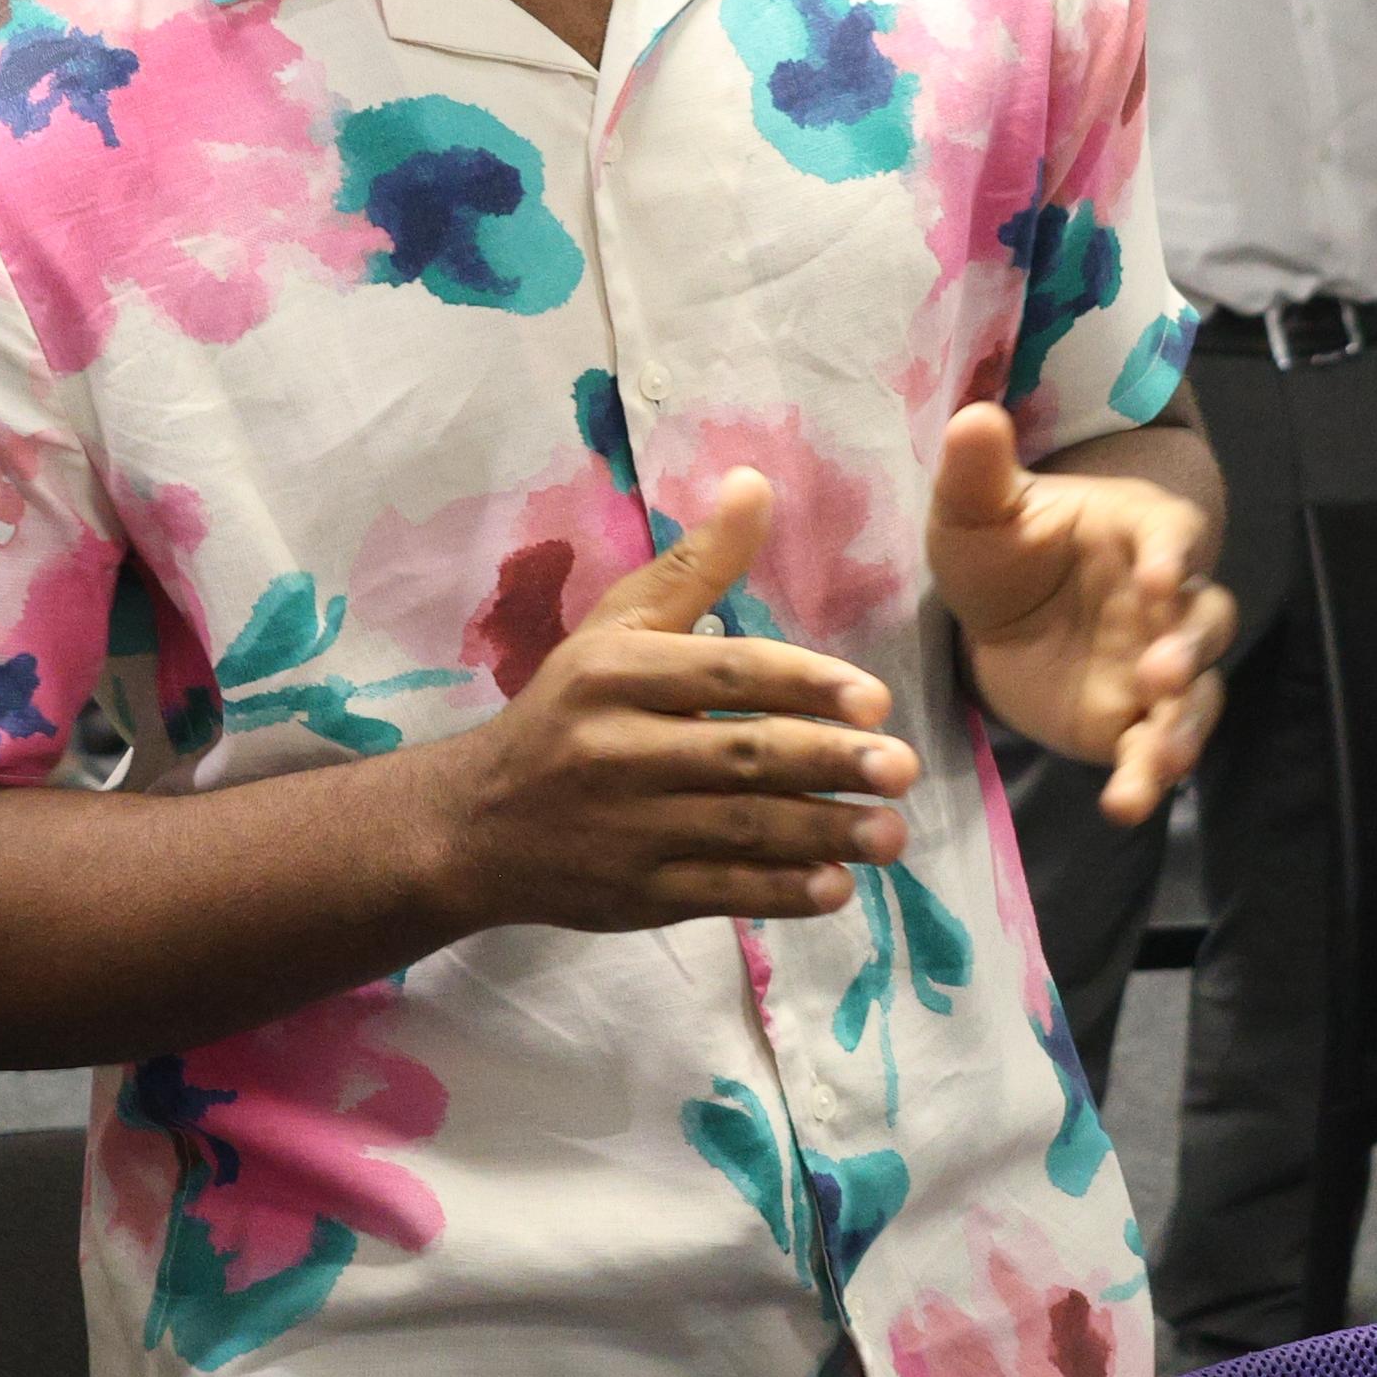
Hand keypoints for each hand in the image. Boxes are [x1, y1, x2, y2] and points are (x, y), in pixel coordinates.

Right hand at [412, 471, 922, 931]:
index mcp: (617, 674)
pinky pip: (720, 893)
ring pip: (739, 830)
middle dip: (828, 762)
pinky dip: (780, 893)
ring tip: (892, 831)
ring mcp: (627, 829)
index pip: (725, 672)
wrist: (473, 825)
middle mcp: (617, 749)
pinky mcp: (635, 895)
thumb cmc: (566, 710)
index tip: (875, 698)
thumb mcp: (617, 627)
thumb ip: (696, 564)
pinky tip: (836, 886)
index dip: (804, 684)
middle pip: (741, 754)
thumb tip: (757, 481)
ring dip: (823, 833)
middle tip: (902, 767)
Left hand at [926, 406, 1233, 824]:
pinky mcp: (1134, 721)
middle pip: (1204, 620)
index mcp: (1140, 533)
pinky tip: (1126, 804)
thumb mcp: (976, 508)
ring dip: (1186, 725)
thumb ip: (979, 469)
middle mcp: (1164, 602)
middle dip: (1189, 646)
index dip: (1173, 555)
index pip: (1174, 536)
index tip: (1157, 576)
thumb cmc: (1003, 546)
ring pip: (1197, 695)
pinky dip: (1148, 777)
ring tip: (1162, 759)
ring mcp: (1157, 666)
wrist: (996, 613)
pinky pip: (1155, 750)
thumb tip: (975, 415)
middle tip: (1158, 670)